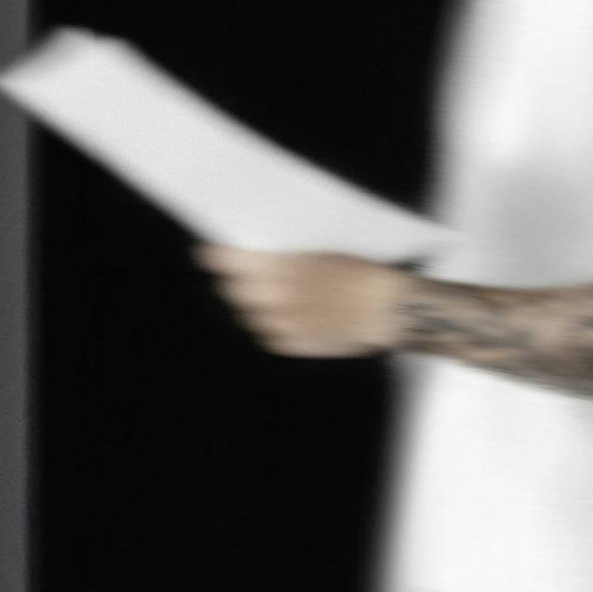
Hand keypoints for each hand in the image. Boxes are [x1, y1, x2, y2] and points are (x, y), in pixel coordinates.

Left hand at [196, 245, 408, 357]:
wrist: (384, 306)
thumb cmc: (356, 269)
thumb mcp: (317, 248)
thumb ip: (277, 253)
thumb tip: (246, 251)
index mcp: (279, 266)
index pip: (228, 260)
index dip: (215, 255)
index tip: (208, 251)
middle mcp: (272, 297)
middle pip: (233, 288)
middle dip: (236, 278)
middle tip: (247, 271)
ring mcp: (279, 323)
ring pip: (246, 311)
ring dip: (253, 301)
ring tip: (274, 291)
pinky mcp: (287, 343)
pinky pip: (264, 330)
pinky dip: (270, 321)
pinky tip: (288, 310)